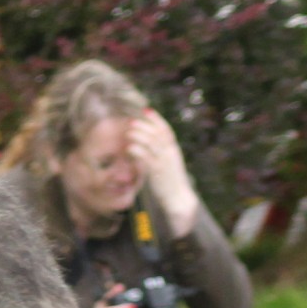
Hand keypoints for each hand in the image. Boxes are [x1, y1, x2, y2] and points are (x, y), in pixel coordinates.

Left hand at [125, 109, 198, 236]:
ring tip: (128, 132)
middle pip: (157, 134)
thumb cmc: (169, 181)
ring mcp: (165, 162)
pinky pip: (147, 159)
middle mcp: (170, 153)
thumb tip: (144, 142)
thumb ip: (158, 152)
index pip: (166, 130)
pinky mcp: (158, 173)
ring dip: (139, 135)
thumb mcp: (166, 163)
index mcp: (173, 150)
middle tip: (131, 121)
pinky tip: (129, 148)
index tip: (146, 109)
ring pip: (152, 144)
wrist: (178, 198)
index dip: (156, 119)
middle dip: (144, 125)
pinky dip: (138, 151)